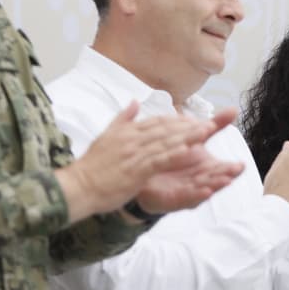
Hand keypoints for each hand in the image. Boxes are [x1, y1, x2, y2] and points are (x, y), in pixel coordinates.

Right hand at [55, 102, 242, 222]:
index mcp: (127, 132)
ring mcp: (134, 155)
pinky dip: (173, 155)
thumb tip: (134, 102)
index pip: (156, 122)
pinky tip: (188, 151)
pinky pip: (158, 161)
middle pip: (165, 130)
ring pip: (165, 143)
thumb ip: (123, 119)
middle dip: (189, 126)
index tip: (194, 119)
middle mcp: (132, 140)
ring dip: (187, 137)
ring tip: (206, 133)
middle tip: (210, 123)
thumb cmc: (92, 166)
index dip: (177, 120)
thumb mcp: (106, 137)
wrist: (78, 187)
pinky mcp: (135, 171)